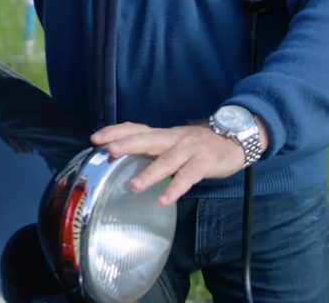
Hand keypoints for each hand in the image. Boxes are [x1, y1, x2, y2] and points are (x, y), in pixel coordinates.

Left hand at [90, 122, 263, 204]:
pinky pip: (187, 177)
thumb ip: (150, 148)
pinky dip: (175, 188)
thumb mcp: (171, 142)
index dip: (116, 131)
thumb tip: (118, 158)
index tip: (95, 138)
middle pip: (147, 139)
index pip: (136, 128)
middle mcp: (173, 139)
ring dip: (150, 173)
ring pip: (167, 160)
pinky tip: (164, 199)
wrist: (233, 139)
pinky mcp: (204, 163)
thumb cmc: (196, 145)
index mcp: (162, 134)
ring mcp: (189, 150)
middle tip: (109, 151)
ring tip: (134, 186)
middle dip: (127, 144)